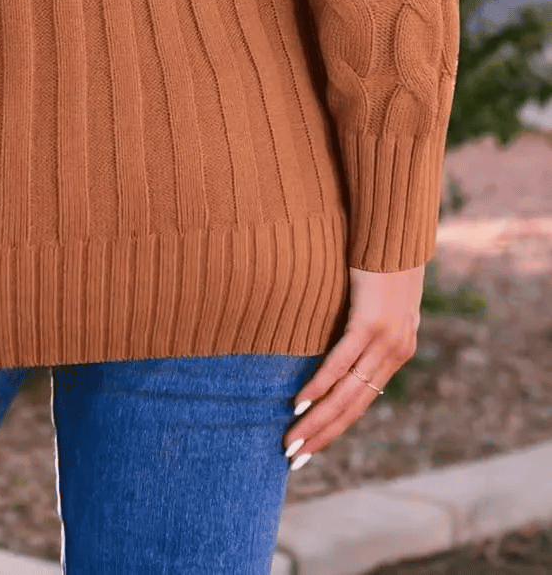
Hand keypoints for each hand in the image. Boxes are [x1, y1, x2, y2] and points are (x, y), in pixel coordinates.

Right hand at [283, 263, 423, 469]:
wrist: (397, 231)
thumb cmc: (382, 259)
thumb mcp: (379, 299)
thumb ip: (365, 323)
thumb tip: (343, 336)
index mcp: (397, 352)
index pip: (363, 402)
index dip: (336, 426)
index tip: (311, 445)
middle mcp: (395, 353)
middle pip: (354, 406)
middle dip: (322, 435)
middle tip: (294, 457)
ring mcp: (385, 340)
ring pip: (348, 393)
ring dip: (317, 420)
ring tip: (292, 439)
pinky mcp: (371, 322)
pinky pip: (342, 361)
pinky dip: (321, 384)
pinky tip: (301, 402)